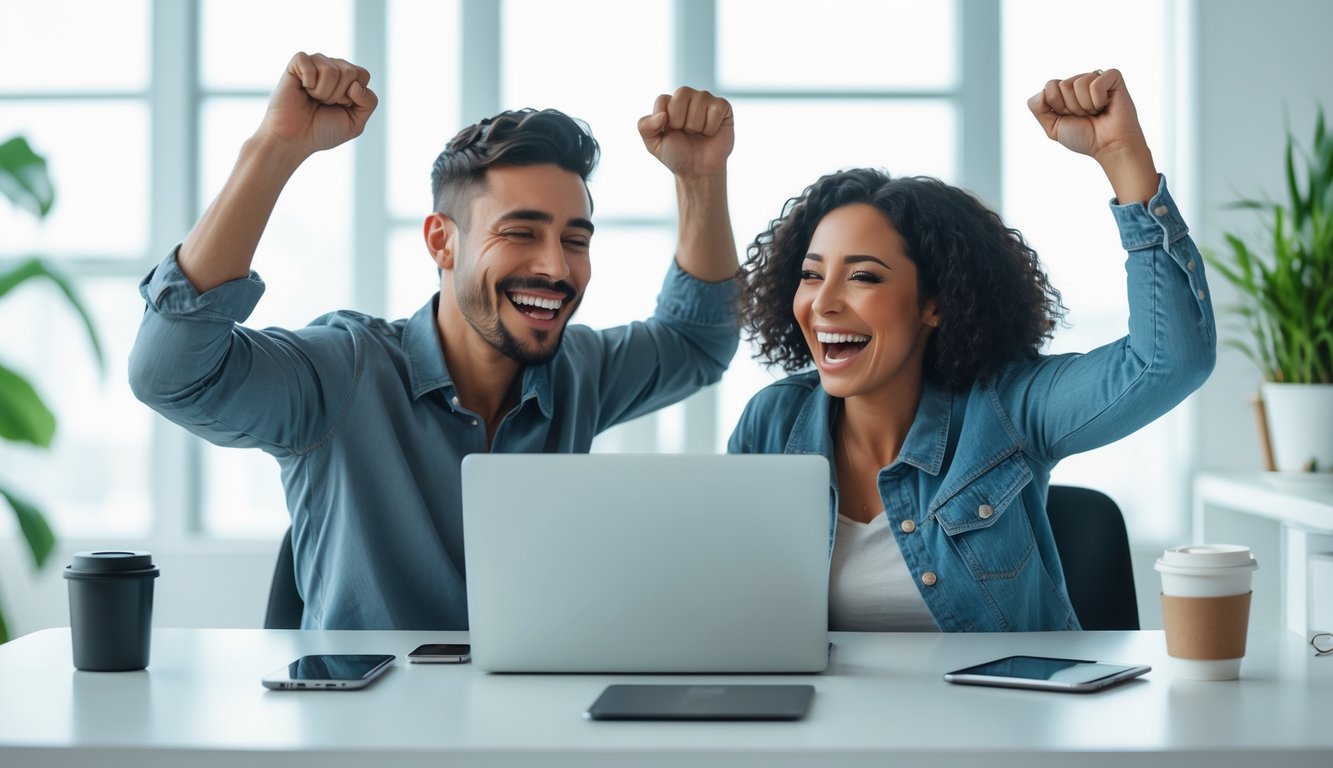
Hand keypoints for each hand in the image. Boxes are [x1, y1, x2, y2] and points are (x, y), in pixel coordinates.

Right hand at [256, 52, 378, 160]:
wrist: (295, 138)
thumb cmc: (323, 130)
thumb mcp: (356, 123)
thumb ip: (369, 103)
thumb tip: (355, 85)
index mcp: (349, 79)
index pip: (363, 74)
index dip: (355, 95)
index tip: (342, 106)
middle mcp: (333, 67)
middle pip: (350, 72)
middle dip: (338, 95)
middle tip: (324, 104)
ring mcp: (315, 63)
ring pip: (331, 70)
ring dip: (323, 92)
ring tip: (313, 98)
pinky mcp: (297, 63)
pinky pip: (309, 63)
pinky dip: (308, 82)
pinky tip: (302, 88)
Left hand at [637, 87, 733, 178]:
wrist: (698, 171)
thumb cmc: (677, 155)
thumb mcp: (653, 144)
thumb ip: (645, 127)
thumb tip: (662, 115)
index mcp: (669, 103)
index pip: (663, 99)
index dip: (666, 120)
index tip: (670, 133)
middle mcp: (687, 97)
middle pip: (681, 94)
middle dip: (681, 121)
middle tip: (686, 133)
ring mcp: (706, 100)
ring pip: (699, 101)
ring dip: (696, 125)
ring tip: (698, 133)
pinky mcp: (723, 107)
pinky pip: (716, 108)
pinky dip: (711, 126)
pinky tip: (710, 132)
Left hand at [1027, 68, 1145, 163]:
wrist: (1108, 146)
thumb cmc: (1084, 137)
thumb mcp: (1052, 126)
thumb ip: (1038, 107)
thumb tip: (1044, 89)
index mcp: (1066, 91)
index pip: (1049, 86)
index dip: (1057, 106)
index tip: (1070, 117)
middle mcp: (1080, 81)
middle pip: (1062, 85)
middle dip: (1071, 107)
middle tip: (1085, 116)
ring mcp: (1096, 77)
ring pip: (1077, 83)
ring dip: (1084, 106)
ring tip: (1095, 112)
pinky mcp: (1112, 76)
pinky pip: (1095, 84)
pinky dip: (1098, 100)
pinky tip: (1105, 105)